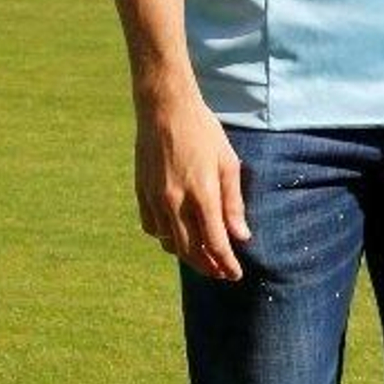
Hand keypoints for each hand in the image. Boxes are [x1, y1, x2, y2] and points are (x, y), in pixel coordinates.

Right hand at [134, 88, 249, 281]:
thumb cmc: (203, 132)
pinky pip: (152, 228)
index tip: (236, 274)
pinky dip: (166, 238)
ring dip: (187, 256)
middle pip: (191, 251)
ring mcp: (155, 199)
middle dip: (208, 267)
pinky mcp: (142, 193)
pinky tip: (177, 236)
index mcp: (202, 194)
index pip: (216, 243)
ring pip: (169, 243)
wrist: (164, 109)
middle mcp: (176, 202)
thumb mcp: (228, 164)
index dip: (226, 264)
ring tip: (202, 259)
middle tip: (221, 274)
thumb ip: (233, 203)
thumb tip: (241, 237)